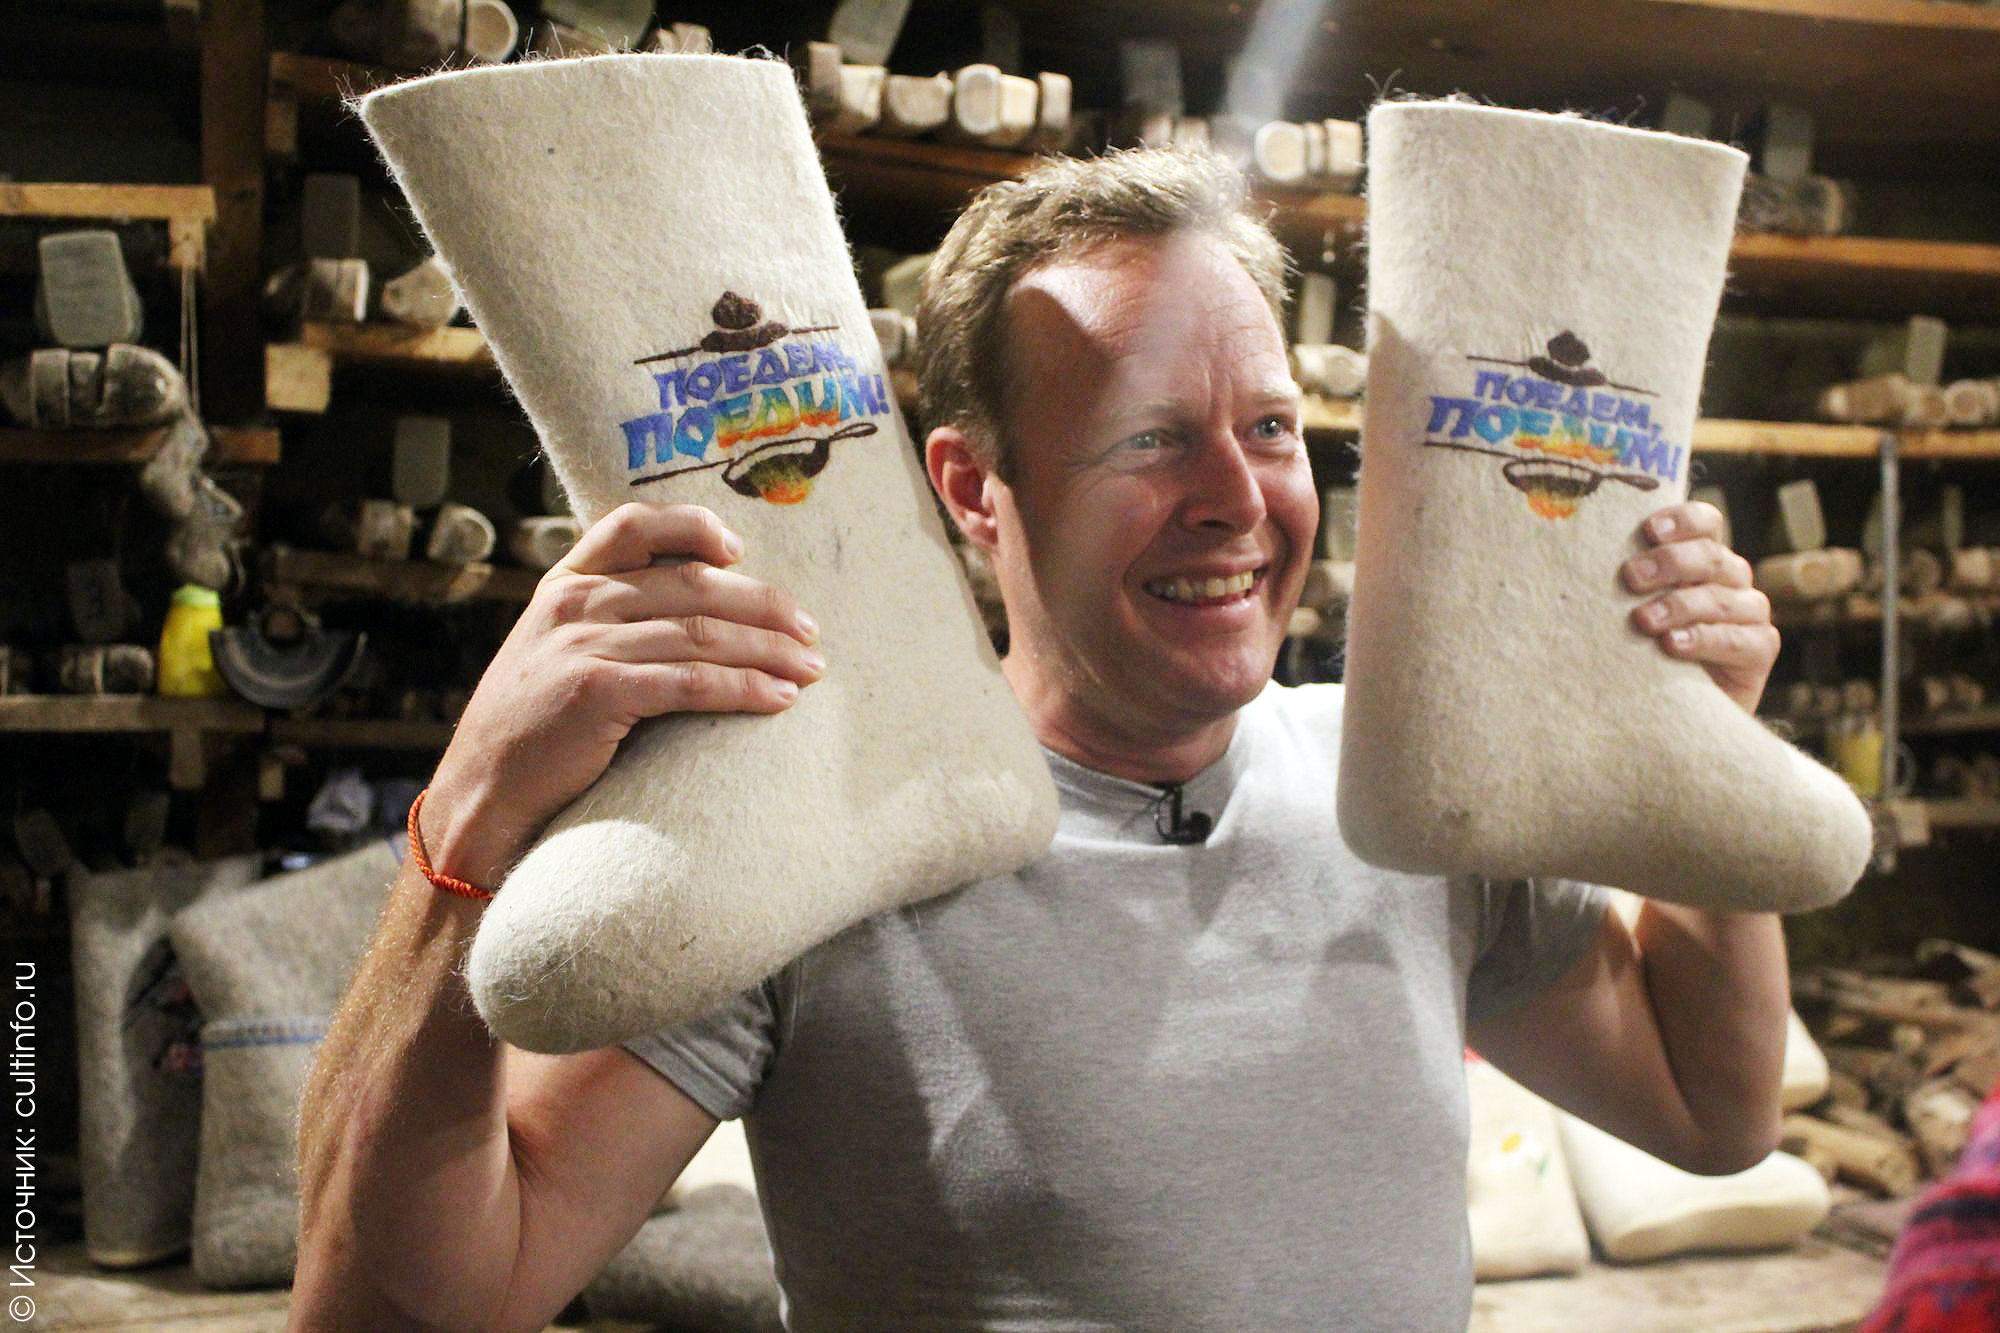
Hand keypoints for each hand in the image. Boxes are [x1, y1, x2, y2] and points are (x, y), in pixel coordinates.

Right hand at [421, 502, 823, 885]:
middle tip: (810, 631)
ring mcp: (582, 646)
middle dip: (763, 606)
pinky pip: (690, 682)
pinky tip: (778, 699)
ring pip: (700, 633)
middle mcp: (574, 604)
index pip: (633, 525)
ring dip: (768, 651)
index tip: (739, 549)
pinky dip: (743, 688)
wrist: (479, 795)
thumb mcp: (555, 652)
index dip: (693, 527)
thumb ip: (607, 621)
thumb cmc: (532, 730)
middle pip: (691, 584)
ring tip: (811, 668)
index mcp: (564, 584)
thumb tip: (696, 610)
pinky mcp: (596, 692)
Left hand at [1623, 500, 1776, 715]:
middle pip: (1711, 556)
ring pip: (1721, 598)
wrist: (1676, 708)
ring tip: (1643, 620)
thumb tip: (1584, 558)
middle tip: (1631, 577)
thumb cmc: (1645, 650)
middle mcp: (1729, 580)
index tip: (1648, 531)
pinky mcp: (1760, 648)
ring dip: (1679, 606)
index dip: (1681, 521)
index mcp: (1702, 559)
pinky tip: (1672, 645)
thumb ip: (1625, 584)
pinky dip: (1703, 639)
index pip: (1704, 523)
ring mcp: (1749, 612)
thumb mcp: (1632, 610)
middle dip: (1670, 562)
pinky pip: (1738, 638)